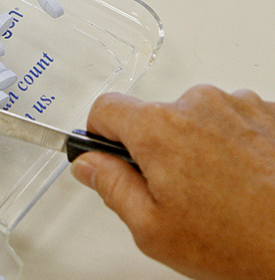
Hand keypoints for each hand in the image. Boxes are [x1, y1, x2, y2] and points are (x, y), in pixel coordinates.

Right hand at [71, 85, 274, 279]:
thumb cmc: (240, 241)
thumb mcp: (152, 228)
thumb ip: (111, 186)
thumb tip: (89, 164)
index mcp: (160, 129)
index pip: (105, 108)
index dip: (99, 133)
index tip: (106, 152)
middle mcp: (198, 105)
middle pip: (152, 117)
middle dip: (153, 149)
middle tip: (172, 191)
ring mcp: (237, 105)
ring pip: (193, 119)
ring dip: (194, 145)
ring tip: (216, 190)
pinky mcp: (267, 112)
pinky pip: (230, 120)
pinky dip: (228, 143)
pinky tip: (241, 179)